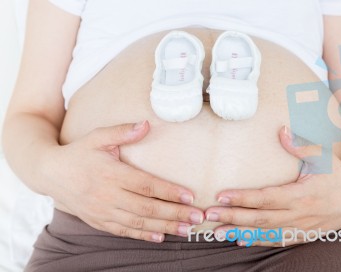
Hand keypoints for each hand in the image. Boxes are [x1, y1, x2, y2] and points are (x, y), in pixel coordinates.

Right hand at [43, 121, 203, 242]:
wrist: (50, 173)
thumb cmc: (78, 153)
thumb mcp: (98, 137)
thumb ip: (122, 131)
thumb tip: (146, 124)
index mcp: (112, 174)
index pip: (146, 185)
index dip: (169, 191)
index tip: (190, 196)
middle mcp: (109, 196)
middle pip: (147, 207)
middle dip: (175, 213)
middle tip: (198, 217)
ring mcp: (103, 211)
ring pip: (138, 223)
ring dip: (165, 226)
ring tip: (187, 230)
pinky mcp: (98, 220)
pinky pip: (123, 231)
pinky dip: (142, 235)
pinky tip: (160, 236)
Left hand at [205, 126, 340, 246]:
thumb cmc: (338, 175)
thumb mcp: (324, 157)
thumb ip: (301, 145)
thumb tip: (281, 130)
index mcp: (302, 195)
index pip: (266, 198)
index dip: (242, 198)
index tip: (221, 196)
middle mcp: (299, 215)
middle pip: (260, 219)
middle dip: (233, 217)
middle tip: (209, 215)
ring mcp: (300, 228)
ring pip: (265, 234)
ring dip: (240, 233)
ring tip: (217, 233)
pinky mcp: (302, 235)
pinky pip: (276, 241)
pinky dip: (257, 241)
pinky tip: (240, 240)